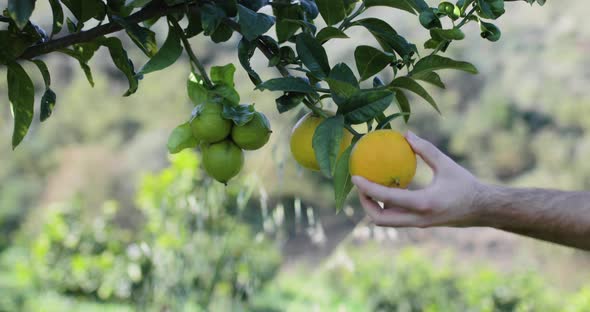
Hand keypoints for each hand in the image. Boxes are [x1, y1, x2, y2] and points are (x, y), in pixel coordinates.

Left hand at [352, 131, 484, 227]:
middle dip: (365, 205)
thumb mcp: (446, 164)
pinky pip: (397, 218)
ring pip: (388, 221)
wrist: (482, 210)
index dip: (368, 189)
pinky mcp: (420, 224)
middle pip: (380, 220)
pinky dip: (388, 206)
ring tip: (370, 186)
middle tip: (360, 186)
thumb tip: (406, 134)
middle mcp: (418, 218)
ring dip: (375, 207)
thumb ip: (425, 150)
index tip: (355, 178)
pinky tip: (388, 188)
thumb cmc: (466, 185)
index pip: (387, 199)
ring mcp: (418, 224)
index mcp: (423, 203)